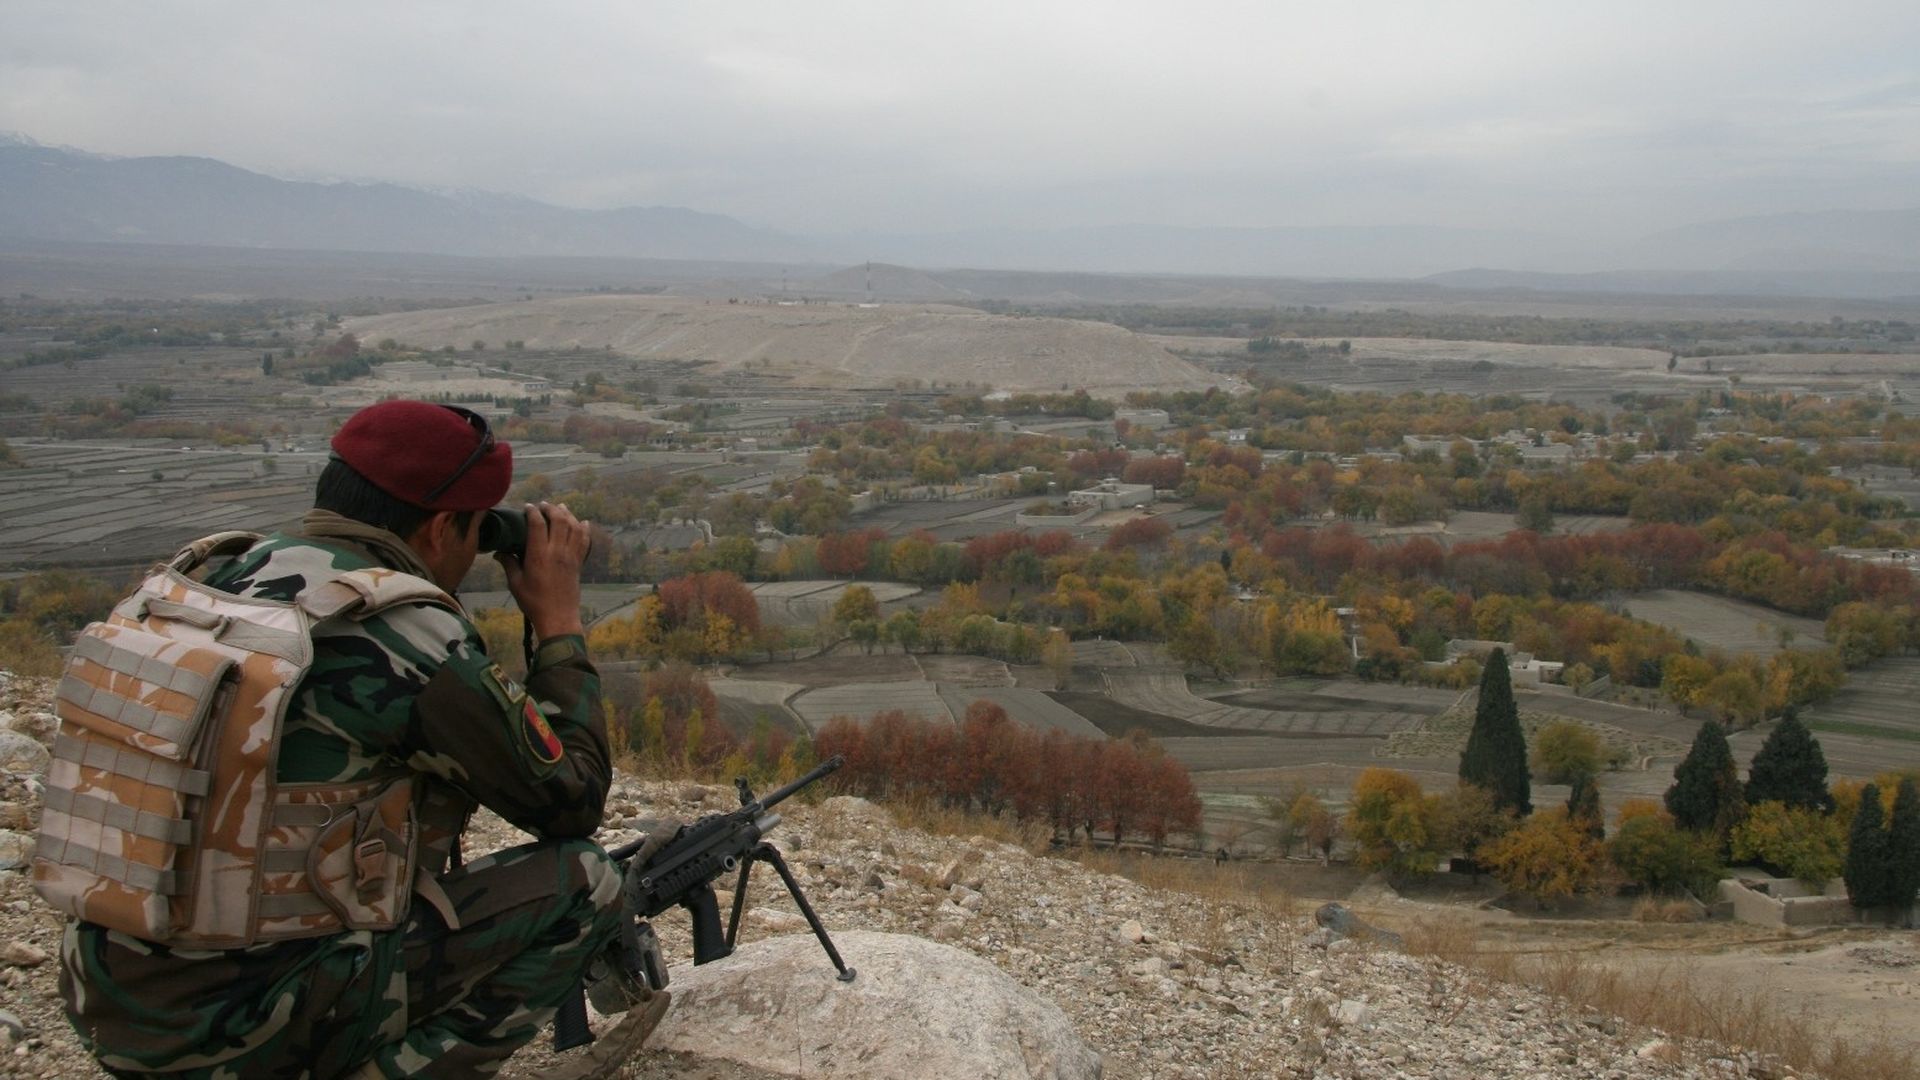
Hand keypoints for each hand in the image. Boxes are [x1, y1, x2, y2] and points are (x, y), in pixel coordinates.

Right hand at [500, 501, 589, 639]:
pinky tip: (582, 522)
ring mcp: (570, 557)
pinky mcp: (579, 564)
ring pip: (574, 527)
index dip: (533, 512)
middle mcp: (557, 552)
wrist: (558, 617)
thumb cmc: (534, 602)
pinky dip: (584, 529)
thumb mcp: (515, 584)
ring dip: (568, 514)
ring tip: (561, 507)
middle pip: (559, 520)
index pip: (537, 525)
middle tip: (543, 505)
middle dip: (551, 508)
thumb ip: (508, 564)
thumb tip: (498, 553)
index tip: (528, 507)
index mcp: (539, 555)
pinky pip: (585, 541)